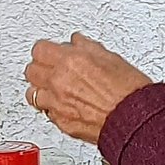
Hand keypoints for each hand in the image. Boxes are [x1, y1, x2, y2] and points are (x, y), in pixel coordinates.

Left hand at [24, 33, 151, 144]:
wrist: (134, 121)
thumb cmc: (130, 92)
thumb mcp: (111, 58)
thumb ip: (87, 48)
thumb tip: (78, 42)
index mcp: (70, 61)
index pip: (39, 49)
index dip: (46, 50)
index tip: (50, 51)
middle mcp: (59, 82)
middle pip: (30, 70)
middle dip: (40, 68)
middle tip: (50, 68)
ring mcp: (57, 104)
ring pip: (32, 93)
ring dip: (42, 89)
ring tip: (53, 88)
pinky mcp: (61, 122)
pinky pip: (46, 111)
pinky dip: (52, 107)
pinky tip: (64, 104)